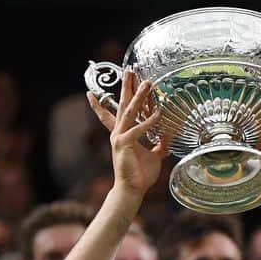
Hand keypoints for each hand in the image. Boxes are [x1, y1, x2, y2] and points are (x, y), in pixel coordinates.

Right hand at [86, 70, 166, 200]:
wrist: (132, 189)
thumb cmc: (140, 174)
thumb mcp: (154, 156)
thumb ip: (159, 146)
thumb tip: (167, 140)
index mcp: (122, 134)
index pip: (111, 113)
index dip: (101, 102)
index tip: (92, 90)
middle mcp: (118, 133)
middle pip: (121, 105)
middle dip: (126, 87)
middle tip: (130, 70)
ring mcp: (119, 137)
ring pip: (129, 112)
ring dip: (138, 97)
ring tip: (146, 83)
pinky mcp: (124, 144)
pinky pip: (137, 129)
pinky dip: (148, 122)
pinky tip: (158, 115)